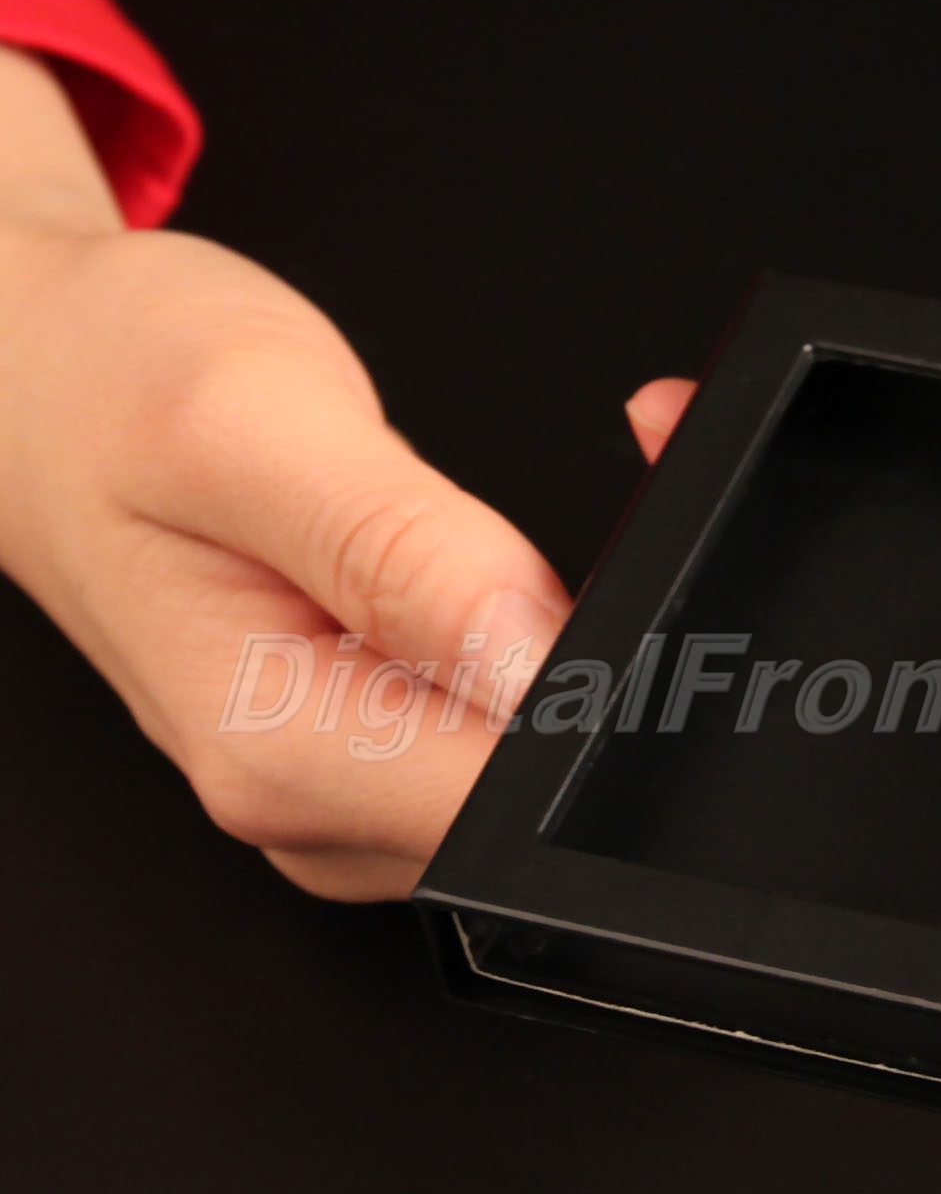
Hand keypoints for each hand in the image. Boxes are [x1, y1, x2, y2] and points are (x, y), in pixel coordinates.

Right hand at [0, 47, 570, 898]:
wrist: (42, 390)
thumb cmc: (112, 392)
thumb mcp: (254, 426)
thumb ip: (404, 555)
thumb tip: (538, 661)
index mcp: (278, 749)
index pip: (516, 793)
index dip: (611, 693)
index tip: (630, 580)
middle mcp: (315, 803)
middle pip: (545, 789)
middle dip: (618, 661)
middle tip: (614, 518)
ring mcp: (347, 792)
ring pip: (538, 765)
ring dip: (583, 646)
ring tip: (519, 531)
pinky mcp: (373, 757)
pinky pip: (505, 734)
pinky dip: (547, 653)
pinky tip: (518, 576)